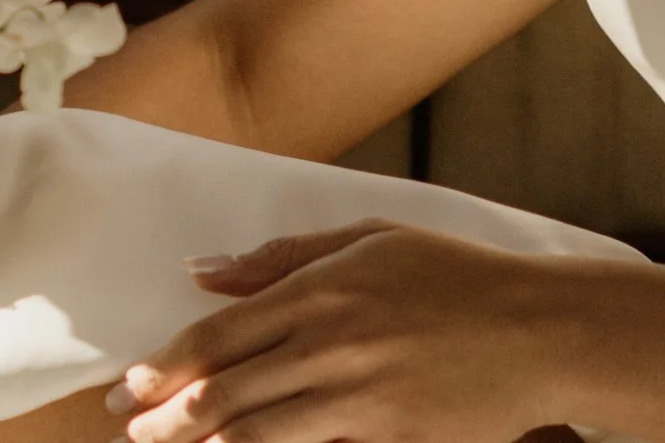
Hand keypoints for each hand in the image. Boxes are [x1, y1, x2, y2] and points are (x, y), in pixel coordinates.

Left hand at [105, 219, 597, 442]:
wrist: (538, 331)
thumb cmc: (453, 278)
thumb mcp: (367, 241)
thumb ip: (280, 258)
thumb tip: (202, 268)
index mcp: (320, 289)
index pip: (219, 334)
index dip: (165, 365)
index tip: (129, 386)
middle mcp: (330, 343)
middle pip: (225, 391)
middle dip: (165, 416)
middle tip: (126, 430)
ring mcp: (359, 398)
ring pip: (257, 433)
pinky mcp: (389, 440)